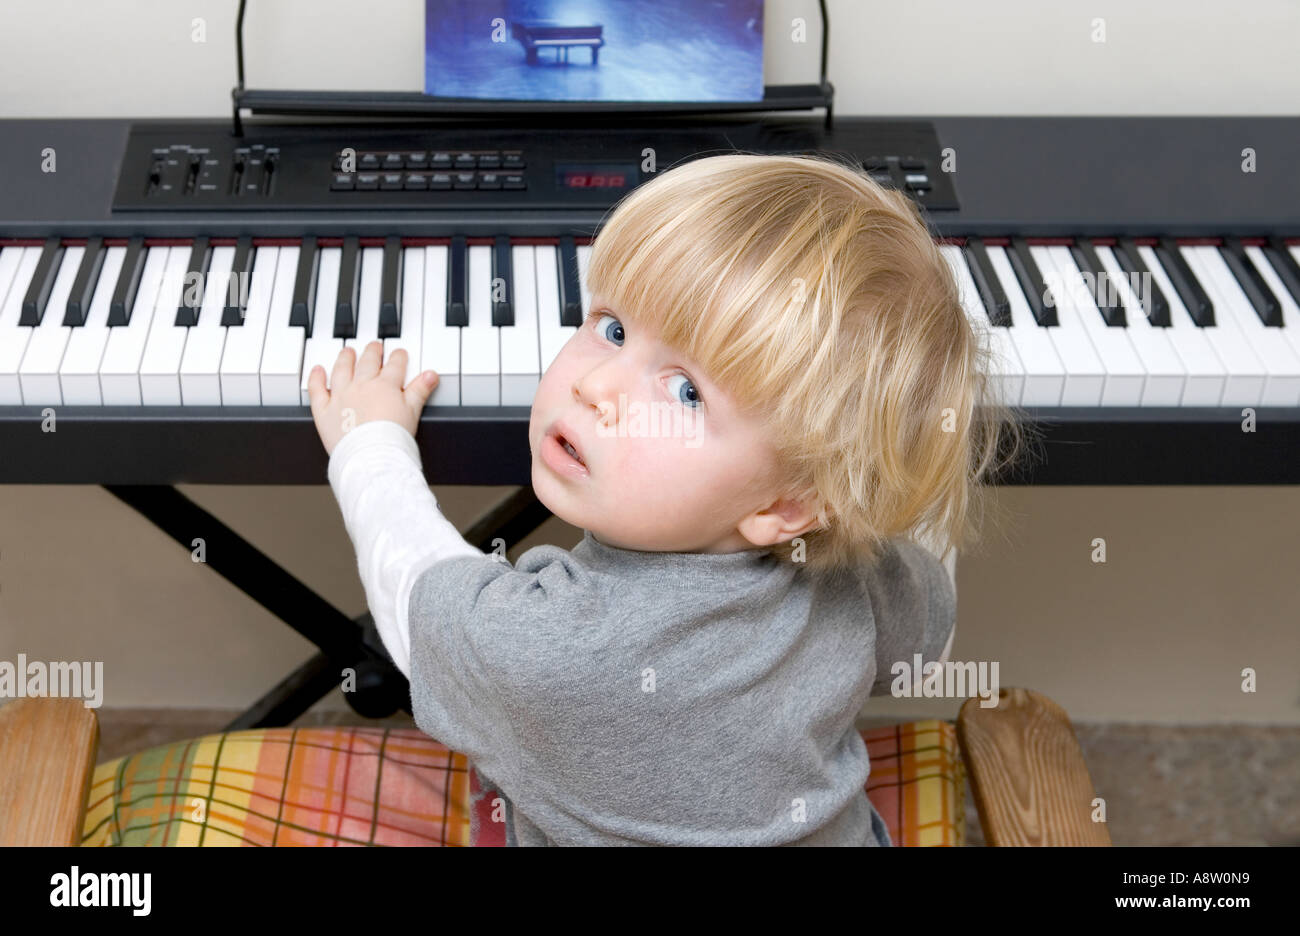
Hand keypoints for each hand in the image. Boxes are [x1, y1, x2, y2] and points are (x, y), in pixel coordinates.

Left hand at [308, 341, 438, 455]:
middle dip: (372, 352)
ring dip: (345, 358)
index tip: (399, 353)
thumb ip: (420, 390)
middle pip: (367, 362)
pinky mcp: (324, 410)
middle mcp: (361, 386)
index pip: (394, 365)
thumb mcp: (413, 412)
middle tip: (375, 346)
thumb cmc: (392, 438)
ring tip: (347, 351)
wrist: (371, 455)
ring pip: (341, 370)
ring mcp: (341, 396)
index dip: (398, 357)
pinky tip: (317, 370)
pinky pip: (316, 389)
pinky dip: (316, 378)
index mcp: (385, 386)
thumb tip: (431, 375)